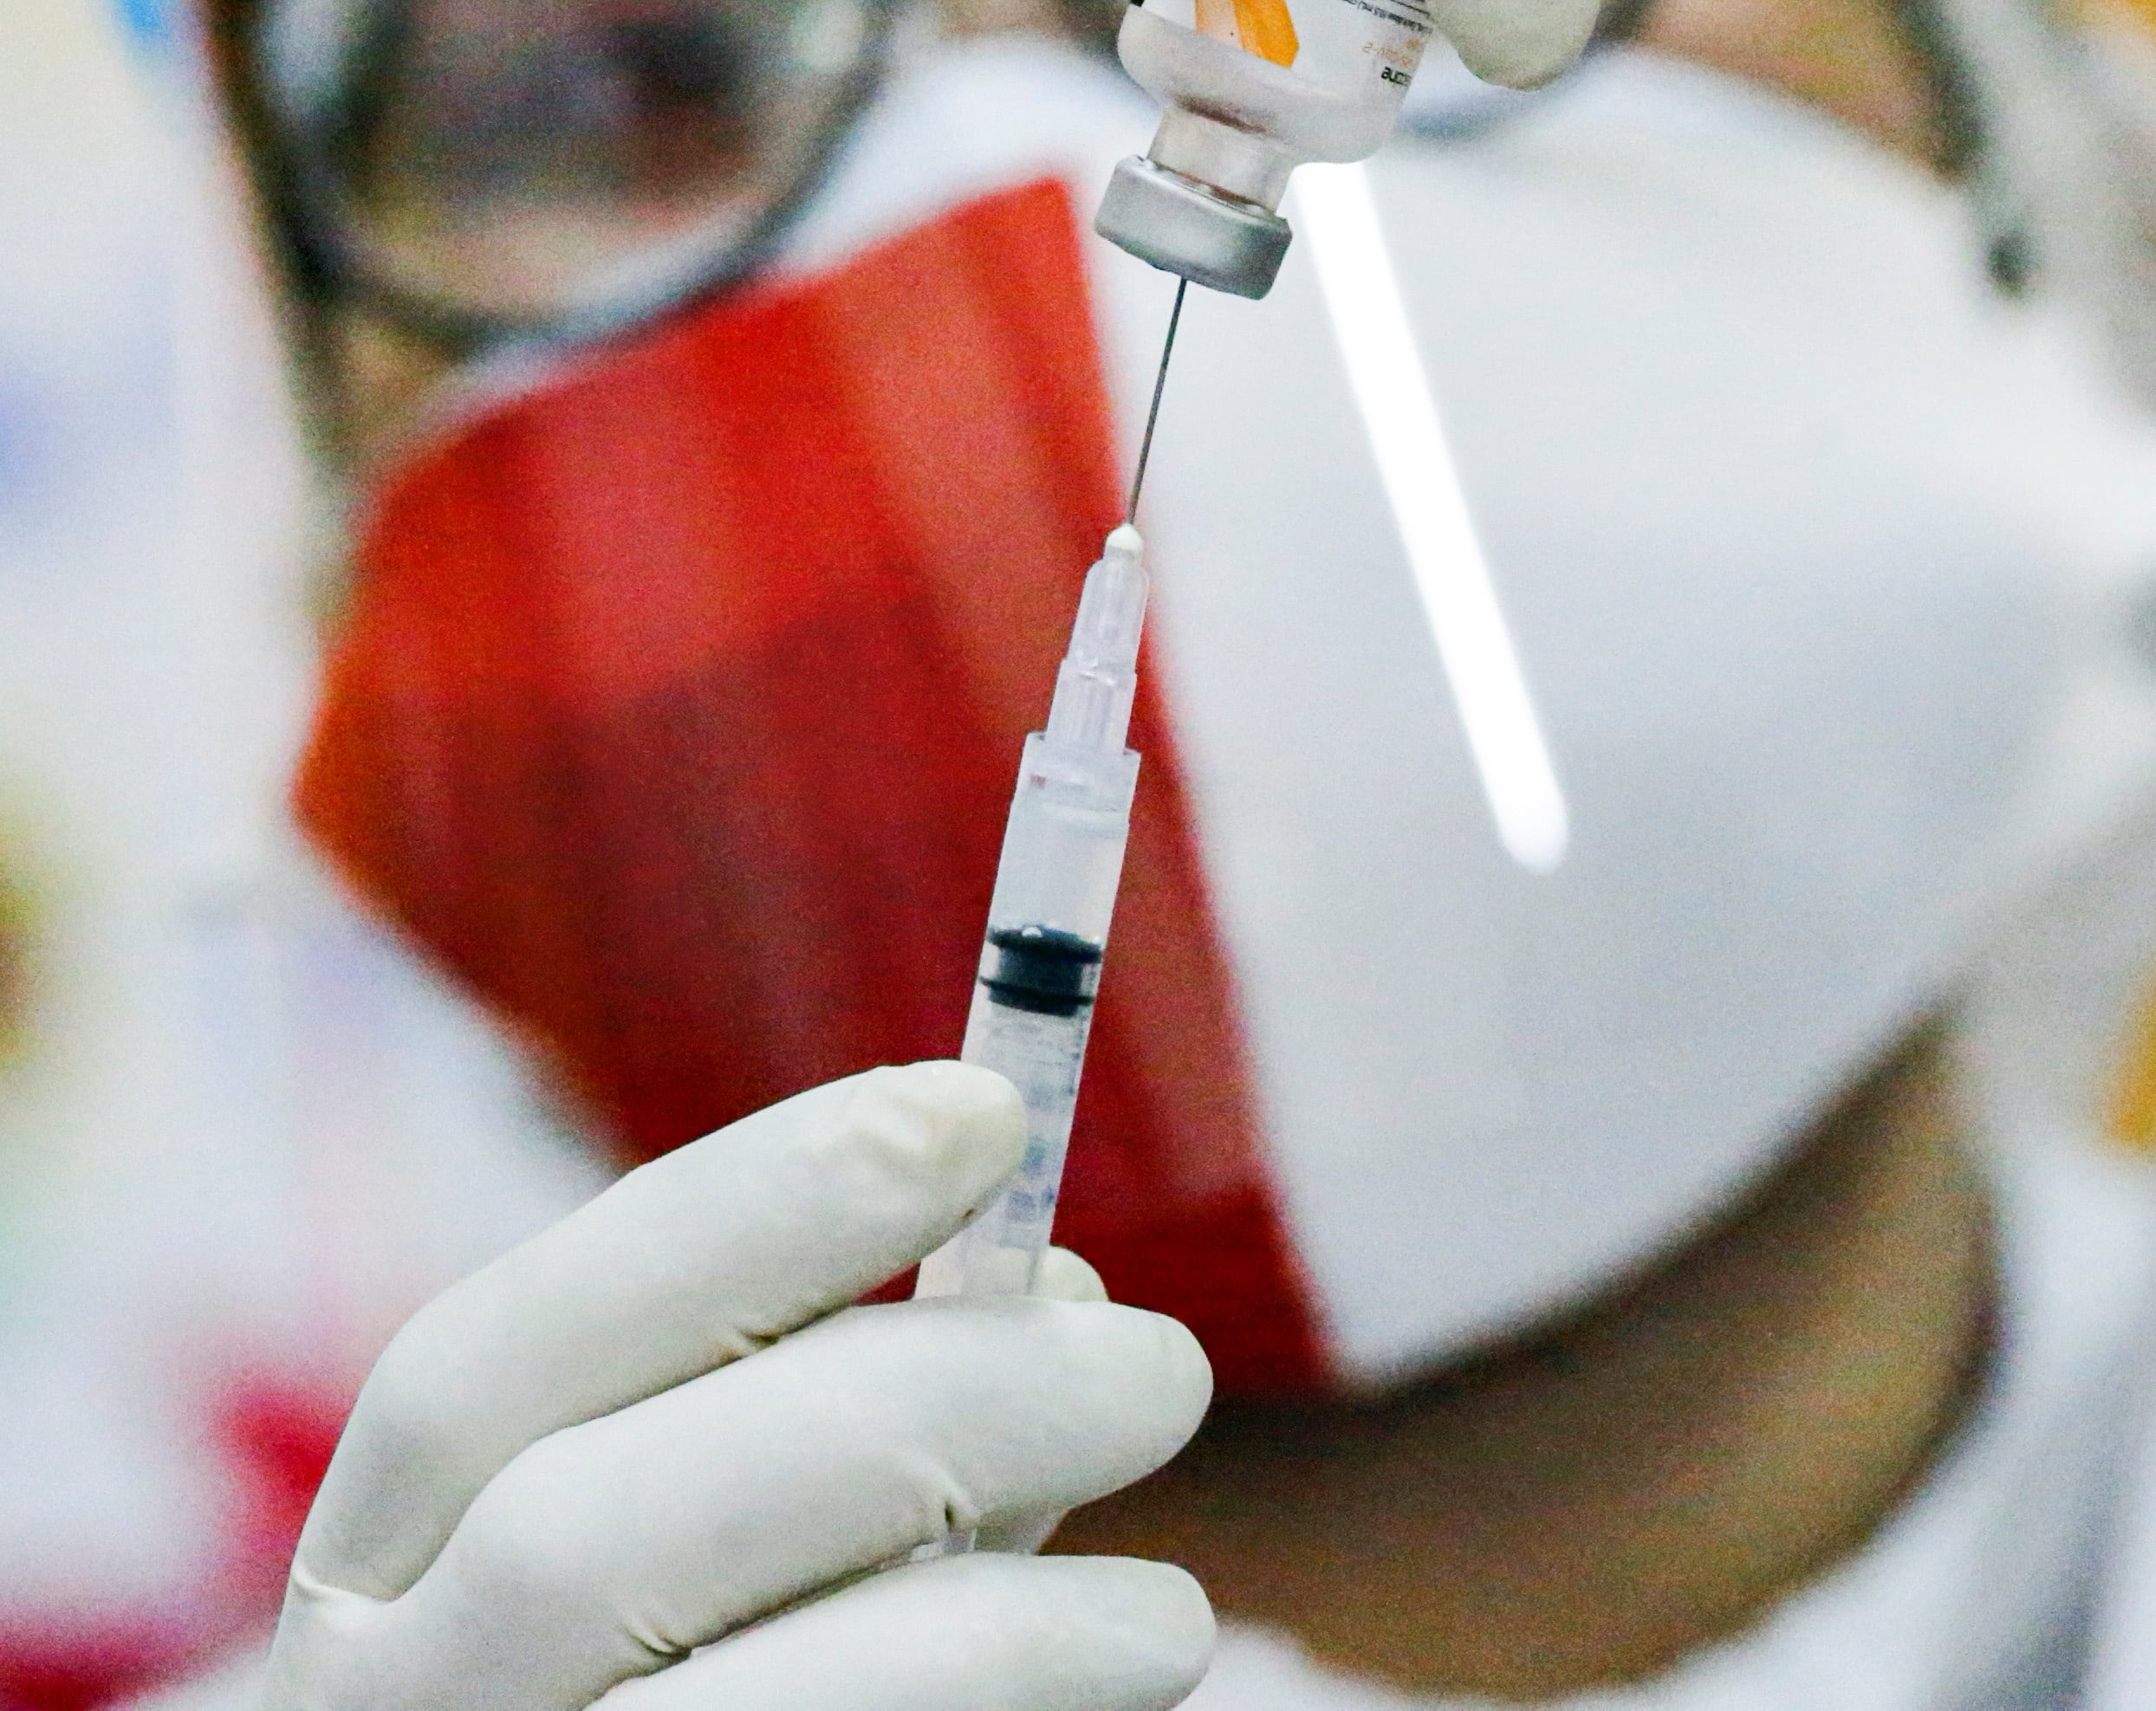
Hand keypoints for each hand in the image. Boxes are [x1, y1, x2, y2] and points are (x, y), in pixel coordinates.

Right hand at [264, 1063, 1214, 1710]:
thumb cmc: (709, 1677)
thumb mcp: (721, 1552)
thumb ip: (854, 1431)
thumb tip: (1050, 1290)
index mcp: (377, 1561)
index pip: (485, 1358)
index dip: (734, 1211)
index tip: (982, 1111)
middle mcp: (385, 1703)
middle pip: (592, 1532)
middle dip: (909, 1411)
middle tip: (1163, 1369)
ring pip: (726, 1707)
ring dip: (988, 1632)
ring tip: (1169, 1617)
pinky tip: (1103, 1696)